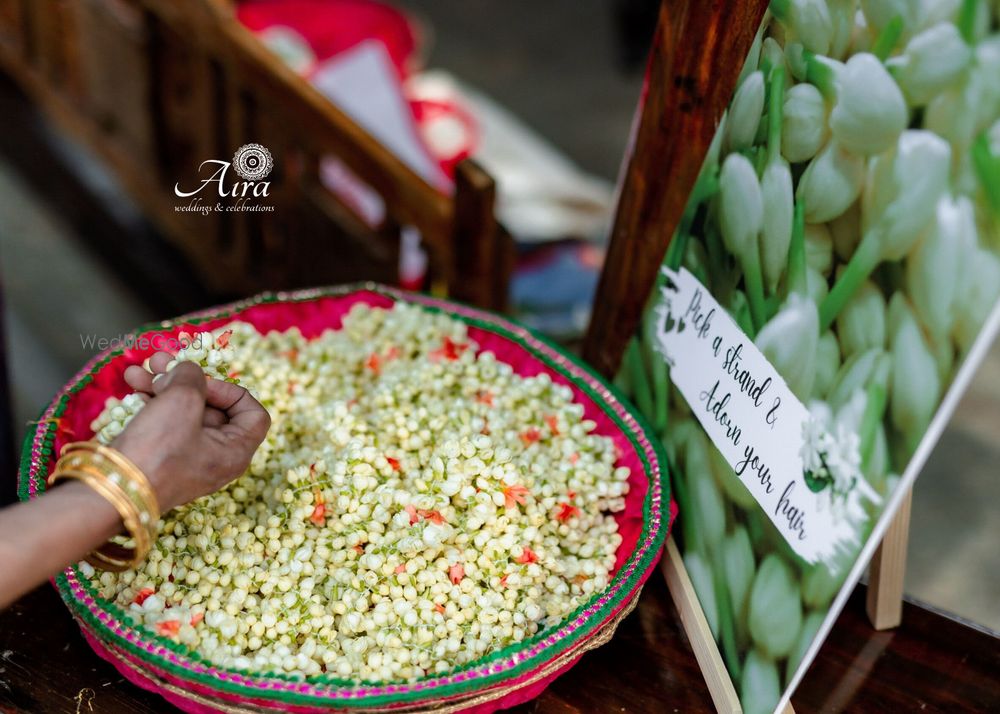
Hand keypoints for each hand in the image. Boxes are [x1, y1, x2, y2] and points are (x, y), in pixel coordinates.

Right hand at [111, 352, 270, 511]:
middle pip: (212, 408)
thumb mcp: (182, 402)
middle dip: (185, 380)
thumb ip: (192, 377)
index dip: (231, 391)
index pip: (253, 414)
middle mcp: (217, 458)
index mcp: (236, 452)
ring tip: (137, 371)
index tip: (202, 383)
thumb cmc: (158, 449)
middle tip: (160, 362)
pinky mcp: (162, 459)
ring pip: (183, 412)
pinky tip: (132, 387)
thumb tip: (187, 372)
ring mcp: (188, 460)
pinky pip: (164, 424)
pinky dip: (151, 403)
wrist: (110, 491)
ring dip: (162, 385)